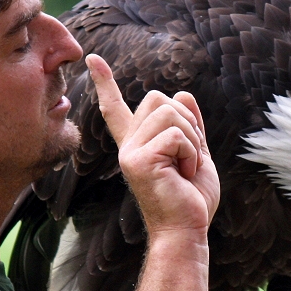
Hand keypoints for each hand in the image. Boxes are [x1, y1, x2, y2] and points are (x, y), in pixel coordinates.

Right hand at [88, 54, 219, 239]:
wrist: (186, 231)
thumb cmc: (192, 200)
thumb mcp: (197, 155)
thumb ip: (190, 126)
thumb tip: (183, 94)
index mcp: (138, 144)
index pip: (118, 107)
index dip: (106, 82)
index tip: (93, 58)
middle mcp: (128, 146)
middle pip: (158, 98)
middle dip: (186, 122)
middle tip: (187, 158)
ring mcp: (130, 152)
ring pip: (170, 113)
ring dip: (192, 140)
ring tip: (185, 168)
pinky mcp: (138, 161)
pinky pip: (177, 135)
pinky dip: (191, 152)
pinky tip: (184, 174)